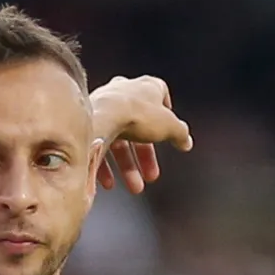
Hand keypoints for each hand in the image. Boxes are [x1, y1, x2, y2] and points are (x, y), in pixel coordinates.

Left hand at [90, 75, 193, 193]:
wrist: (102, 117)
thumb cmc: (137, 114)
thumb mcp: (170, 126)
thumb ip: (180, 134)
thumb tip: (186, 142)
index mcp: (146, 88)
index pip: (161, 96)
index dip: (166, 116)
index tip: (169, 132)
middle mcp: (123, 93)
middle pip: (139, 128)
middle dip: (145, 156)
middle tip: (151, 176)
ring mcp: (104, 107)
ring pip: (118, 141)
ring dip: (127, 167)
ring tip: (135, 187)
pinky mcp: (88, 123)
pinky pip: (99, 147)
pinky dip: (105, 167)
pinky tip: (110, 183)